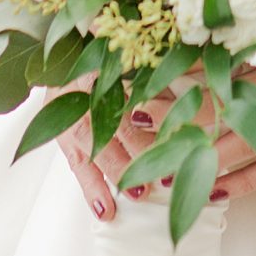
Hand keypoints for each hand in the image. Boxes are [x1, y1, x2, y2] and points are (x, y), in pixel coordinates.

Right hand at [55, 61, 255, 221]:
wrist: (60, 56)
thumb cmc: (101, 51)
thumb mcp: (124, 45)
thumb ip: (152, 52)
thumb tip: (195, 61)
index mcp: (100, 61)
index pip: (125, 84)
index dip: (146, 104)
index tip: (171, 121)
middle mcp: (82, 88)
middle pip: (111, 118)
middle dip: (135, 145)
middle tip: (162, 164)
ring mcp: (69, 116)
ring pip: (92, 147)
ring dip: (116, 171)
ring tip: (139, 193)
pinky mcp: (63, 137)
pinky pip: (76, 165)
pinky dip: (91, 189)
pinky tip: (106, 210)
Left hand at [57, 24, 255, 218]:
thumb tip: (203, 18)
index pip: (220, 64)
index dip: (179, 79)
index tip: (140, 87)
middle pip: (225, 106)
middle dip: (178, 124)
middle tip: (136, 137)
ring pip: (247, 139)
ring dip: (201, 157)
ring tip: (161, 173)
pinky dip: (248, 180)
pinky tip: (218, 191)